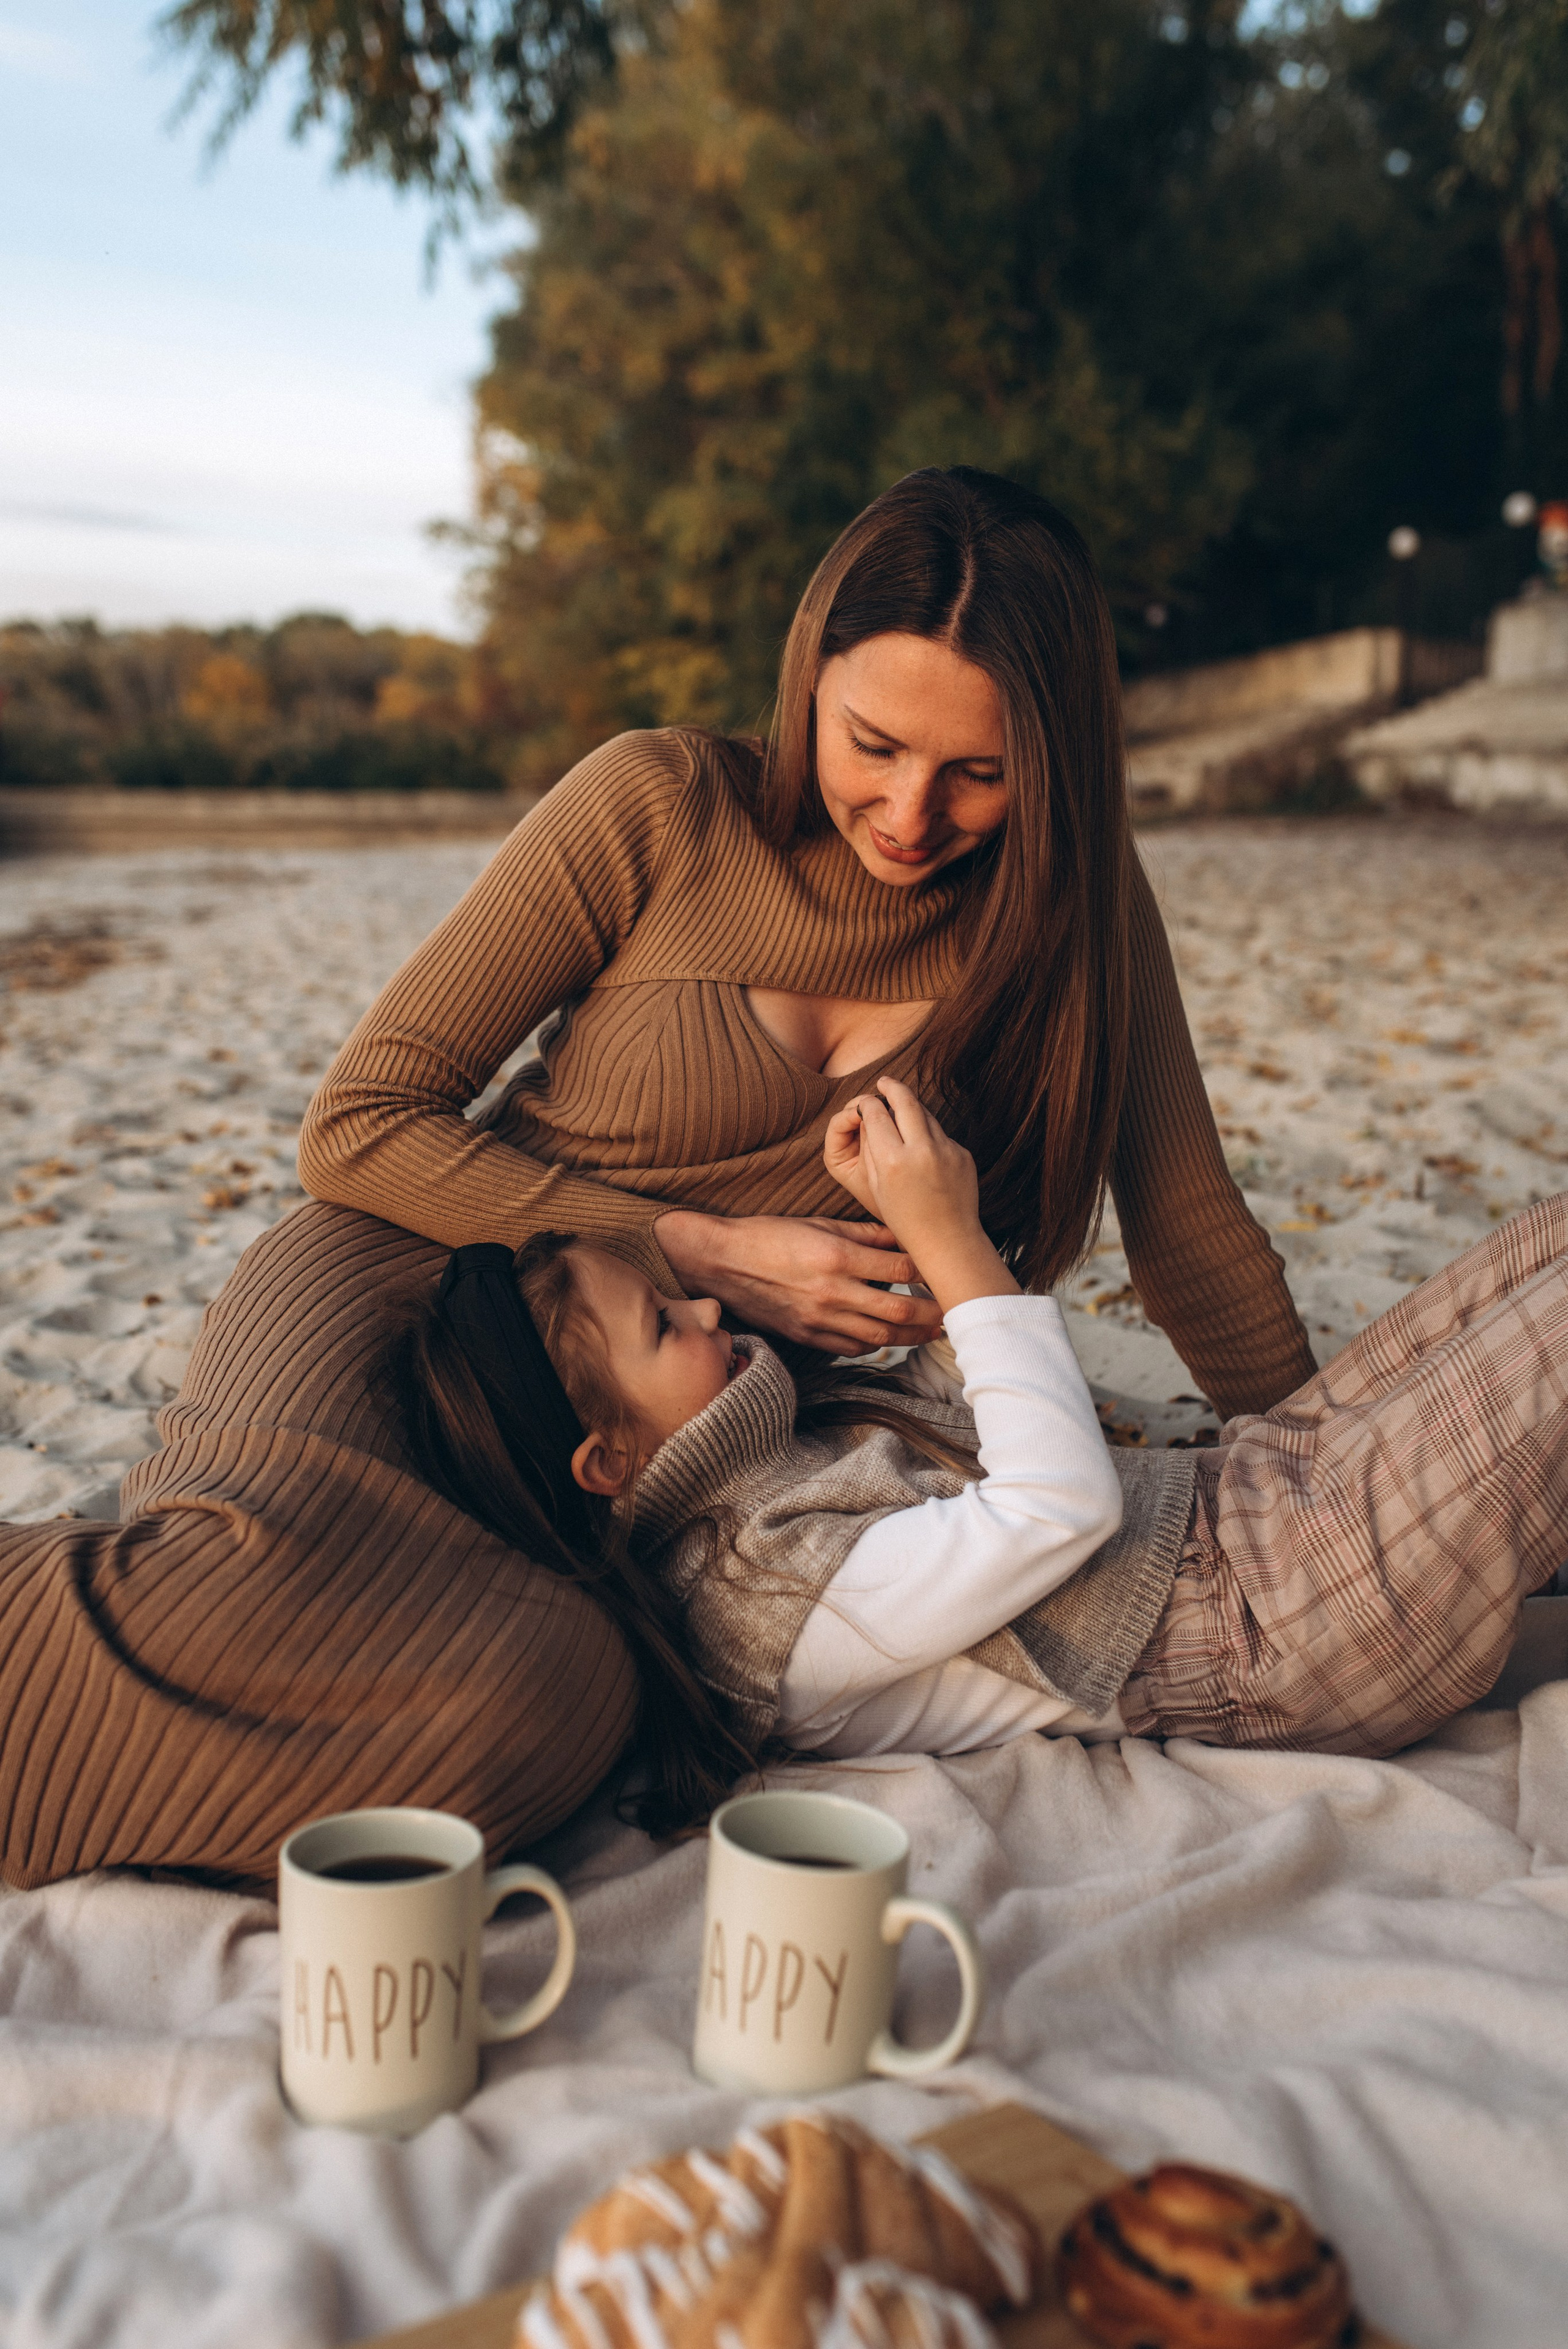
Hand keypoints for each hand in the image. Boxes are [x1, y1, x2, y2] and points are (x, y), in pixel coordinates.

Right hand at [653, 1209, 942, 1353]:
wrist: (723, 1263)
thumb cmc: (770, 1235)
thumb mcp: (819, 1224)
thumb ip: (865, 1234)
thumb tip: (903, 1236)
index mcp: (837, 1258)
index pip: (899, 1270)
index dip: (928, 1273)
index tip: (945, 1271)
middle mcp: (832, 1293)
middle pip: (899, 1312)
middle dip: (932, 1314)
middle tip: (954, 1312)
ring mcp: (819, 1320)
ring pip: (880, 1337)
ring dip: (912, 1337)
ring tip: (933, 1331)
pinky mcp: (807, 1336)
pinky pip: (851, 1348)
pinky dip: (876, 1345)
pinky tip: (890, 1339)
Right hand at [823, 1078, 1017, 1313]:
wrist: (948, 1240)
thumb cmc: (905, 1219)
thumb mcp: (875, 1187)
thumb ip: (872, 1149)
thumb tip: (870, 1118)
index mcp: (892, 1160)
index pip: (874, 1112)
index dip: (867, 1103)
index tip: (865, 1101)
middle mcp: (921, 1150)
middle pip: (904, 1100)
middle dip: (891, 1086)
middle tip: (884, 1082)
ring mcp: (946, 1150)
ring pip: (926, 1114)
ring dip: (912, 1108)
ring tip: (901, 1109)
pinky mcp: (963, 1154)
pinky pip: (941, 1135)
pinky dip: (929, 1135)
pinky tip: (923, 1150)